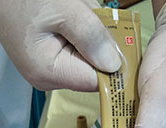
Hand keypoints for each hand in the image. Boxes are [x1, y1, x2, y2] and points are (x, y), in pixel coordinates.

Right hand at [0, 0, 121, 90]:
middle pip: (93, 72)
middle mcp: (49, 81)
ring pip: (88, 61)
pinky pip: (78, 53)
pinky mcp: (52, 63)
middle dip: (99, 44)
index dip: (112, 63)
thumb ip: (91, 36)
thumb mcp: (64, 8)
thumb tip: (115, 65)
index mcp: (49, 72)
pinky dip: (81, 36)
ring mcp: (49, 74)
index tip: (117, 39)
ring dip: (90, 37)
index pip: (96, 81)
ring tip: (73, 15)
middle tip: (85, 16)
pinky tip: (69, 20)